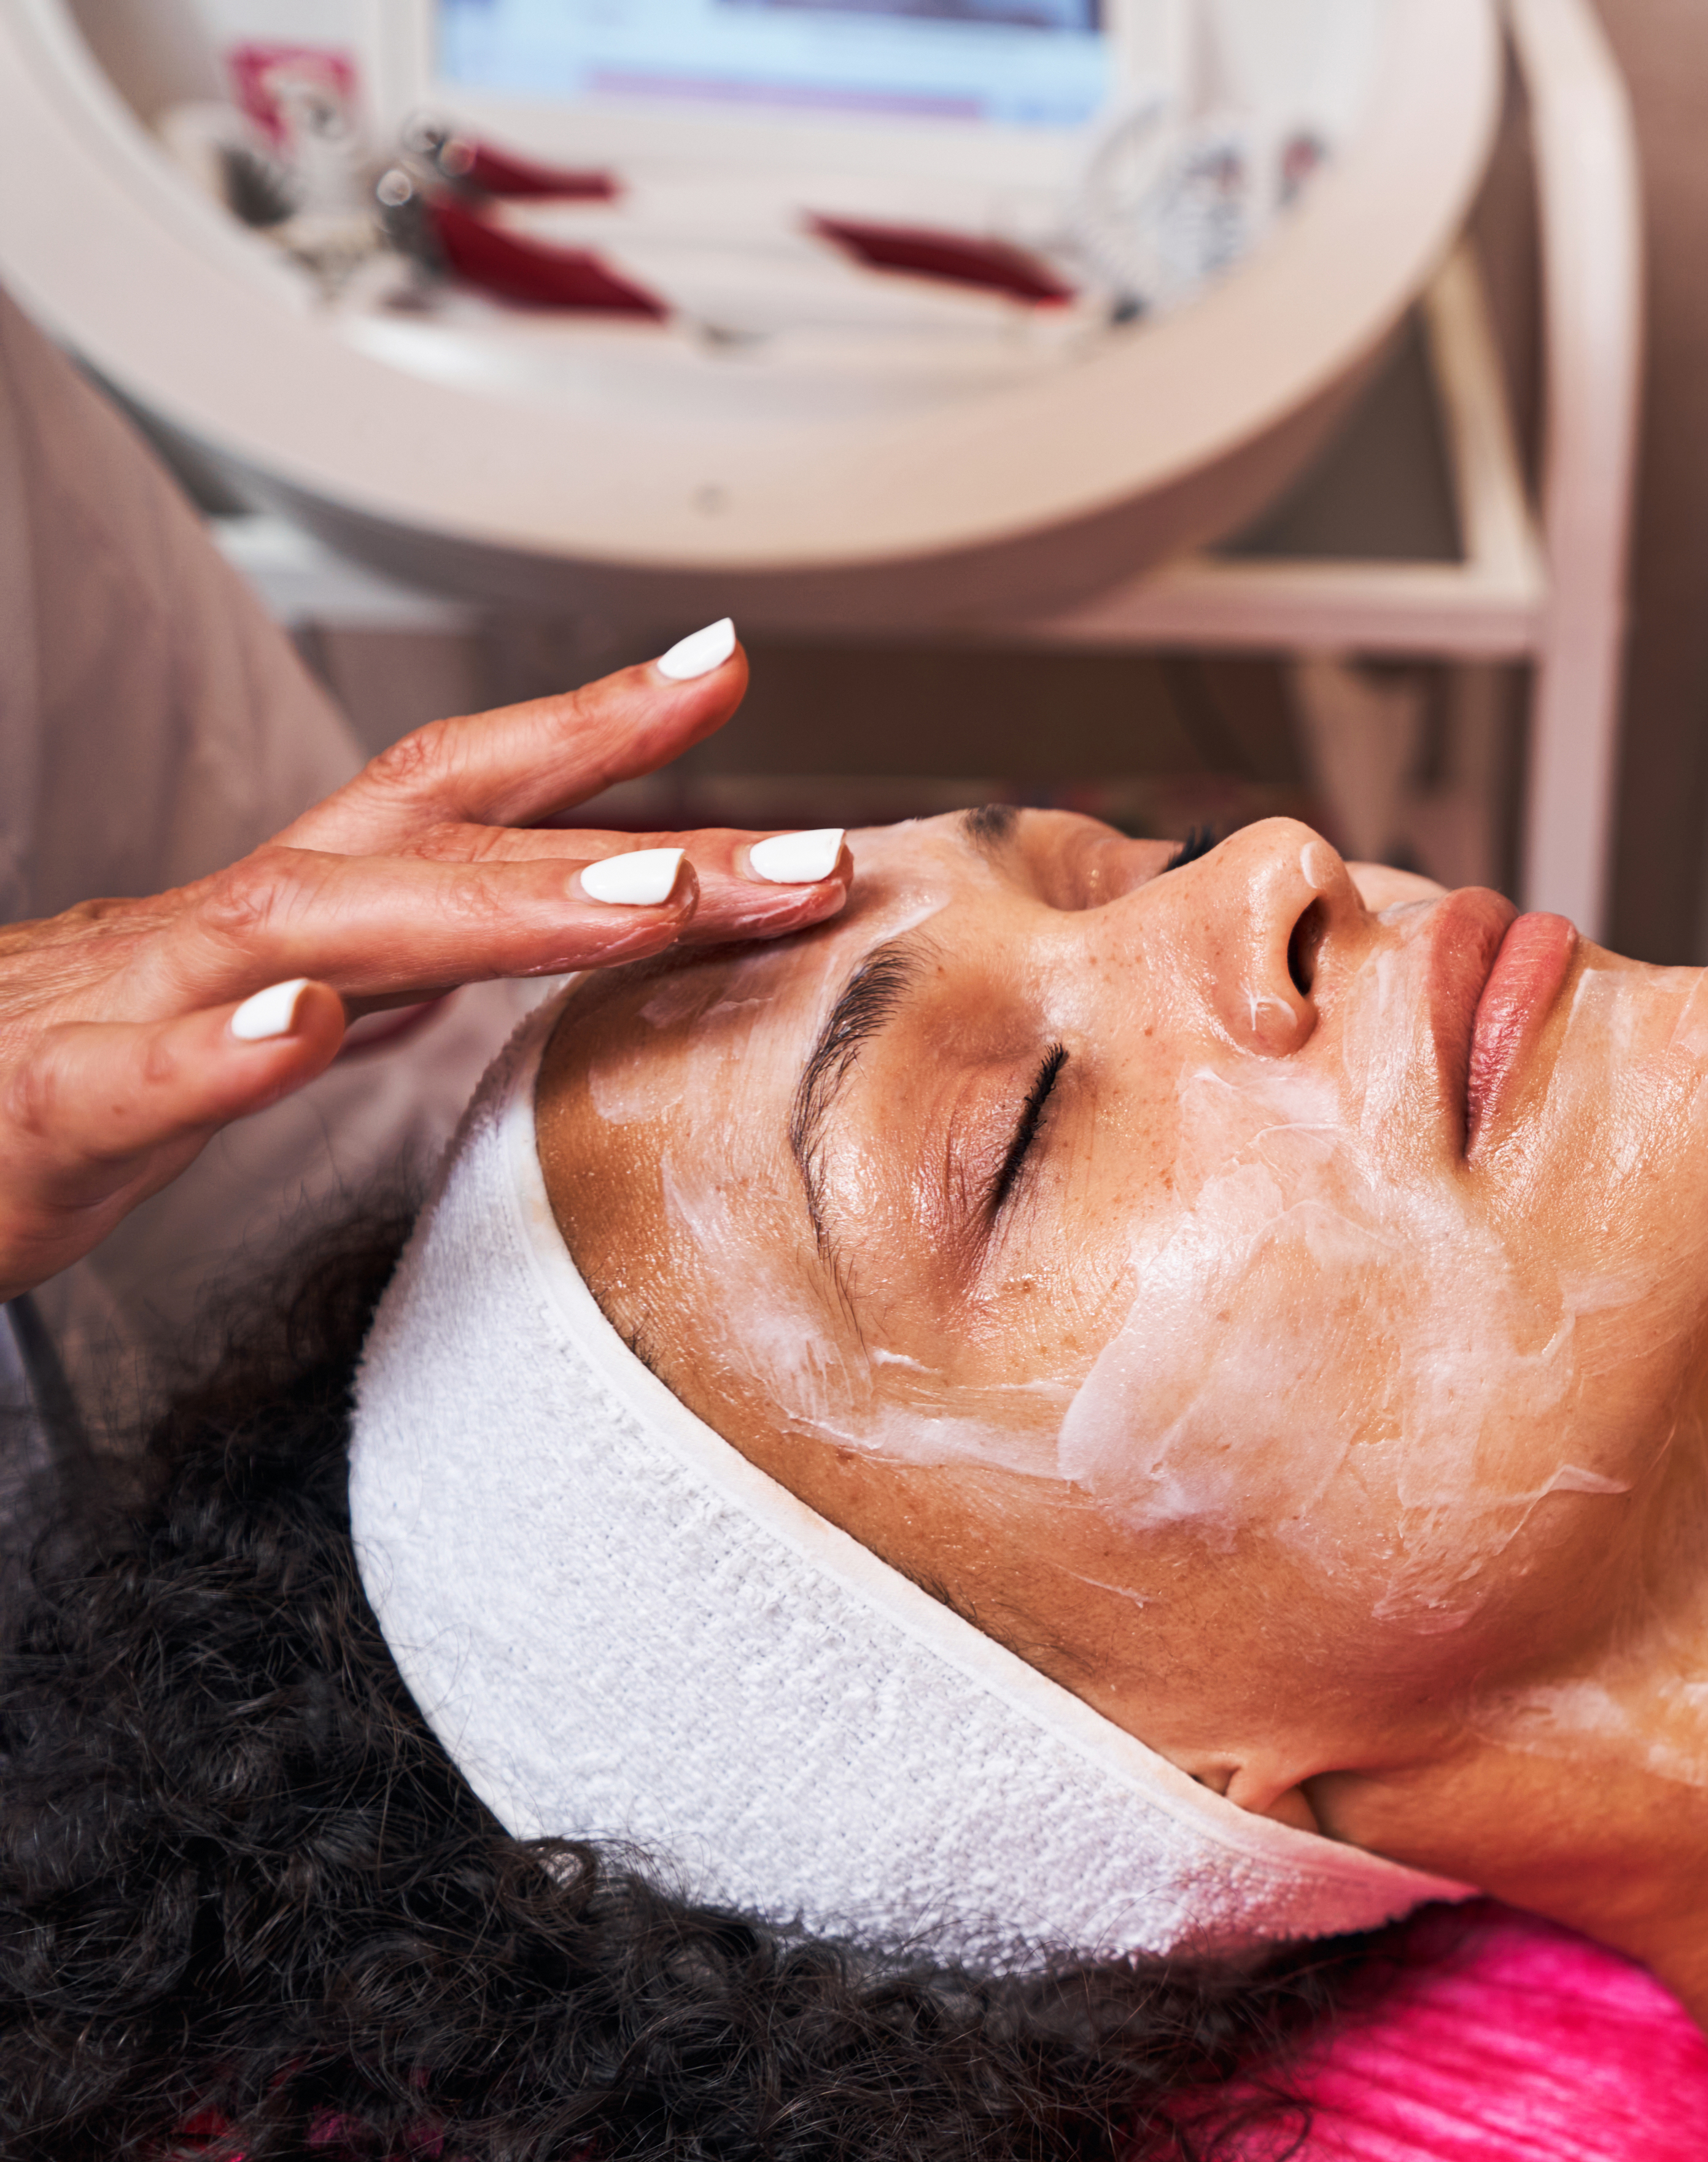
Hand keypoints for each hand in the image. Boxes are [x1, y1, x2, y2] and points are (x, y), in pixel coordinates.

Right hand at [0, 624, 851, 1303]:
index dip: (591, 730)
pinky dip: (229, 1049)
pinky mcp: (45, 1112)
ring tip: (648, 903)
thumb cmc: (48, 1093)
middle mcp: (219, 935)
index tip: (723, 670)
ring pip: (318, 932)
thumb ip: (372, 972)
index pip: (459, 795)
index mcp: (282, 919)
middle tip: (799, 848)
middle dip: (628, 832)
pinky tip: (313, 1031)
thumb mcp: (250, 1028)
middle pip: (441, 846)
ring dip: (495, 910)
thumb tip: (509, 932)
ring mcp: (126, 1009)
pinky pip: (139, 1076)